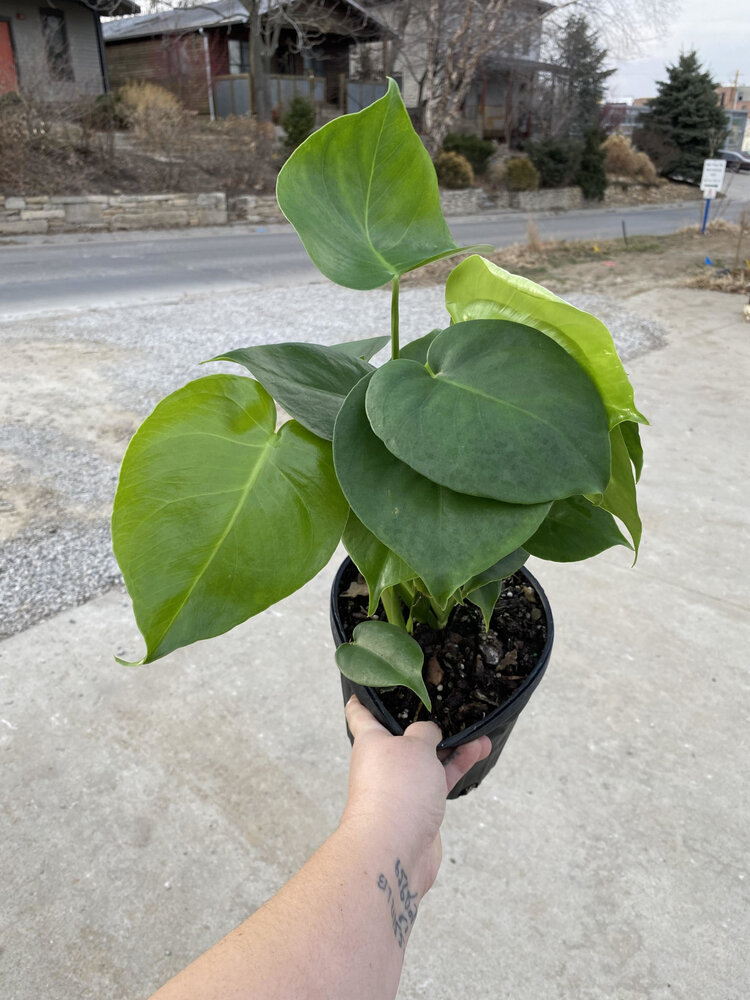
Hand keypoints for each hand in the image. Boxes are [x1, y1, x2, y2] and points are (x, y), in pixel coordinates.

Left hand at [340, 695, 490, 896]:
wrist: (395, 850)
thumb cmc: (396, 791)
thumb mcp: (415, 746)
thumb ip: (425, 732)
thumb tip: (429, 734)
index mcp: (371, 741)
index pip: (360, 713)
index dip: (365, 697)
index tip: (372, 683)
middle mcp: (383, 763)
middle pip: (403, 736)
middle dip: (424, 723)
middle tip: (444, 706)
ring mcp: (401, 786)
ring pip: (428, 758)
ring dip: (452, 745)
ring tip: (478, 733)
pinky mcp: (419, 808)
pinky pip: (440, 779)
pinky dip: (458, 765)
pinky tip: (477, 752)